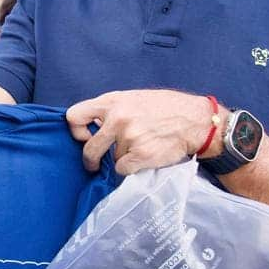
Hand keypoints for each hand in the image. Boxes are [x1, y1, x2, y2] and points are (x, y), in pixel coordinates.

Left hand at [66, 90, 219, 174]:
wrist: (195, 121)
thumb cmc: (166, 108)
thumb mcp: (134, 98)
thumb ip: (112, 109)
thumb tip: (93, 125)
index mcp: (112, 101)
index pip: (74, 116)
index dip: (76, 131)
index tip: (85, 137)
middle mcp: (118, 118)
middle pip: (89, 149)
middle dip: (90, 160)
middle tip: (94, 164)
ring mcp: (129, 138)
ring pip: (112, 160)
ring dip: (124, 158)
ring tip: (142, 146)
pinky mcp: (140, 155)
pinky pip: (124, 169)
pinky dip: (132, 167)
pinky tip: (145, 156)